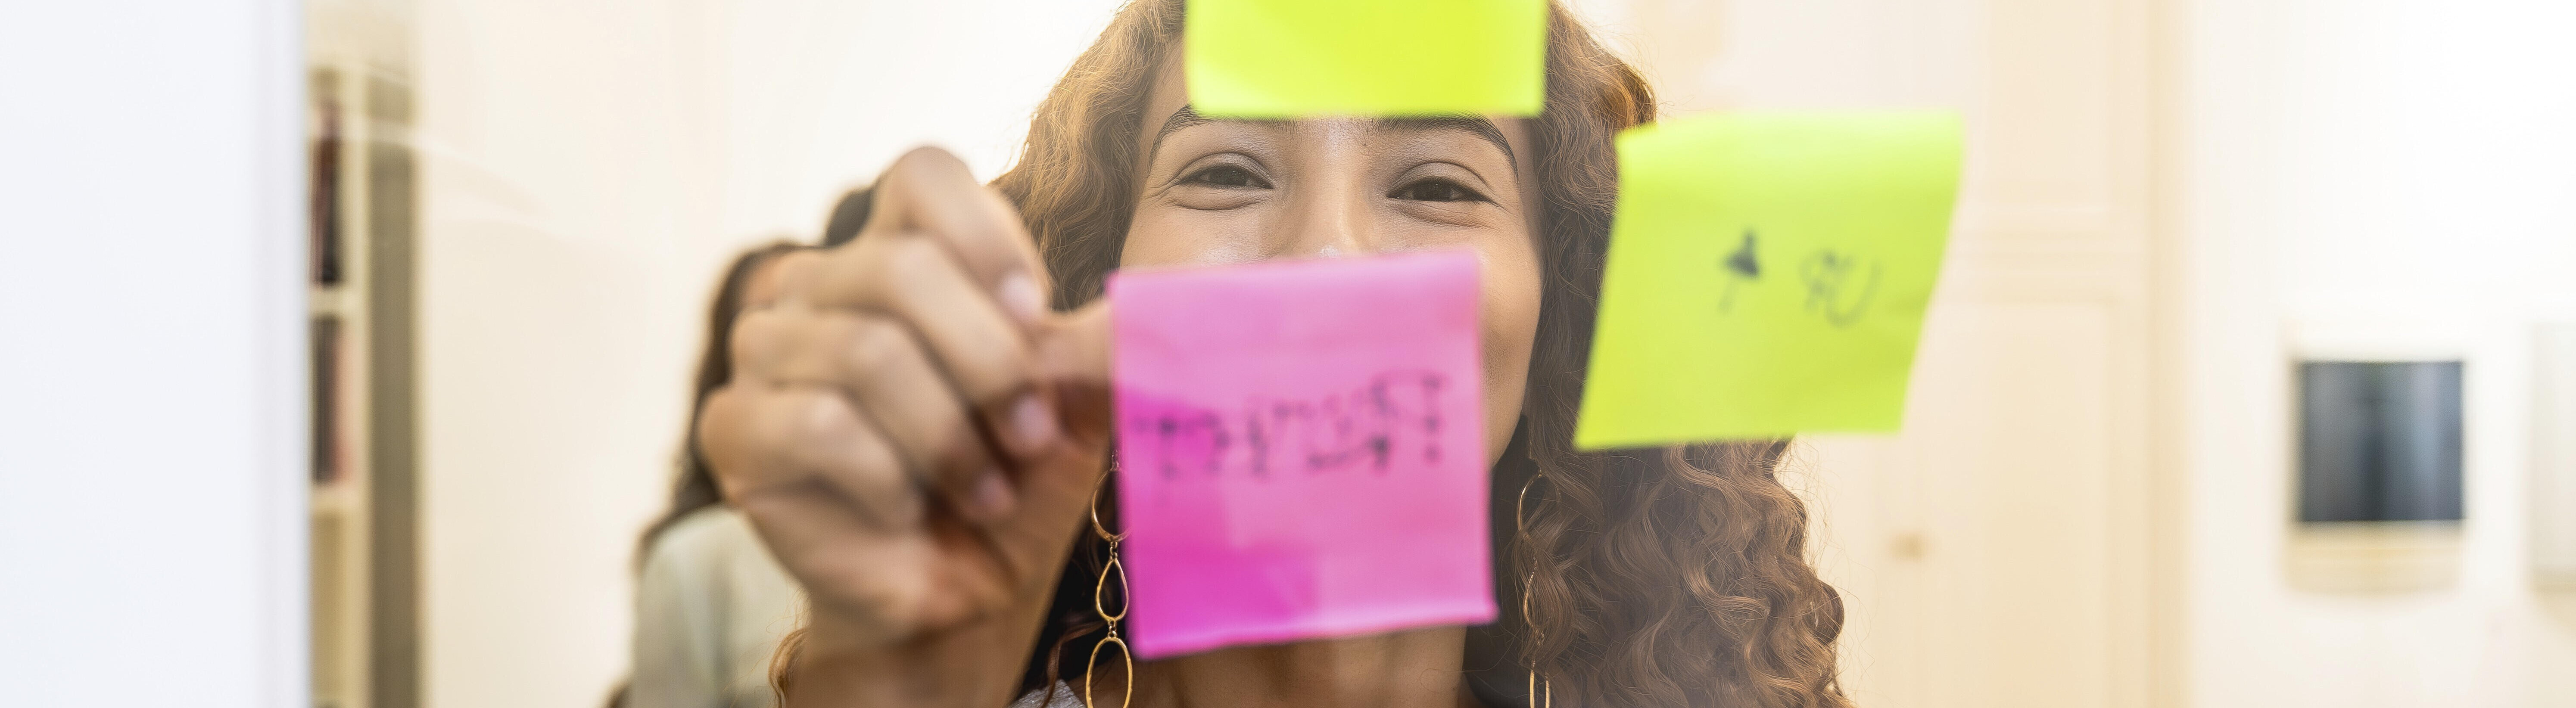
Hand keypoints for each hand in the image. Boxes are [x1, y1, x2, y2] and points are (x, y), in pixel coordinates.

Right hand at [696, 147, 1111, 705]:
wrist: (965, 590)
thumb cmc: (1018, 481)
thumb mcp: (1080, 402)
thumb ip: (1105, 345)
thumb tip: (1142, 310)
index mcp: (900, 251)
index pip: (925, 173)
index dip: (988, 237)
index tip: (1035, 317)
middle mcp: (818, 285)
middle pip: (900, 266)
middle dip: (988, 362)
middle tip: (1027, 437)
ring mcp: (765, 352)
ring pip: (864, 351)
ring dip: (948, 437)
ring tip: (983, 490)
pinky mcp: (734, 428)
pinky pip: (816, 424)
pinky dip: (888, 478)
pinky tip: (905, 509)